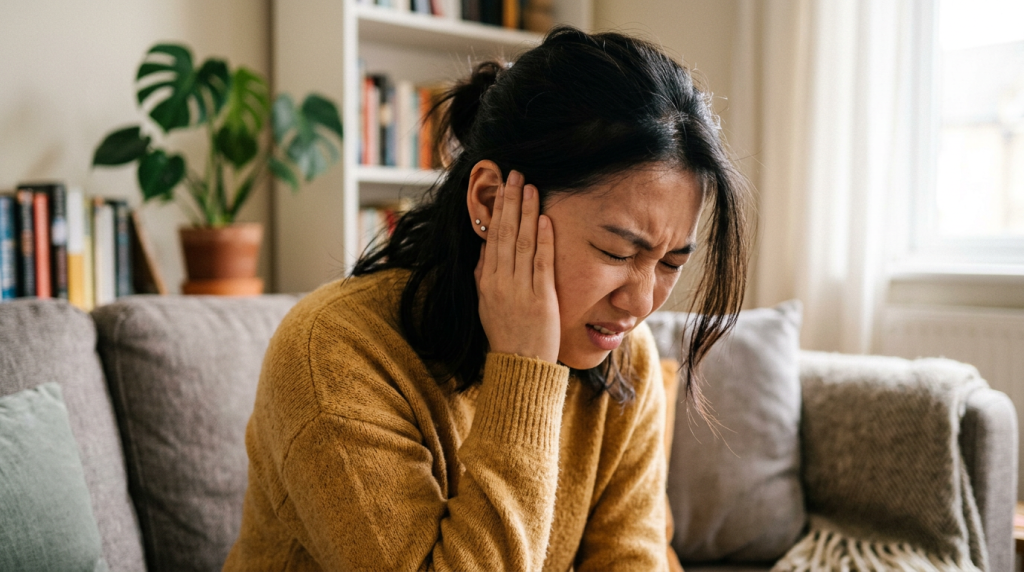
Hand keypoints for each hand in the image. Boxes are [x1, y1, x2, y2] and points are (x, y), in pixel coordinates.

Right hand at [474, 170, 559, 363]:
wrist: (519, 367)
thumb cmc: (505, 336)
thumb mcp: (486, 304)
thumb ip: (483, 276)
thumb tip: (484, 249)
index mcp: (486, 281)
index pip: (492, 237)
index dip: (497, 209)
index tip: (501, 186)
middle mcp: (500, 282)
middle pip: (504, 233)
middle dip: (510, 201)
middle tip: (515, 175)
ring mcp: (520, 289)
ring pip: (522, 243)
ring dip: (526, 213)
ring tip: (531, 187)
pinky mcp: (541, 299)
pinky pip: (541, 263)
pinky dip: (543, 240)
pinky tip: (544, 219)